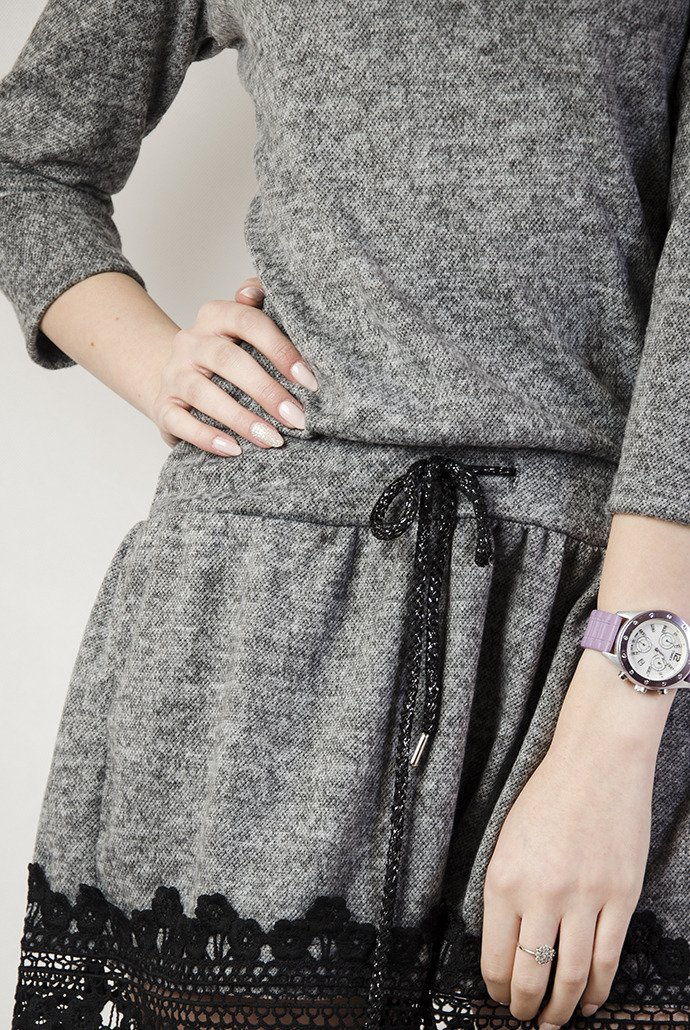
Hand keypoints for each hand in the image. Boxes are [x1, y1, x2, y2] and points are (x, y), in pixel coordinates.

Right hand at [150, 276, 317, 454]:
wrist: (179, 381)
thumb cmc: (228, 357)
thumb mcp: (245, 331)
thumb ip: (261, 308)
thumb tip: (254, 292)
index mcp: (216, 316)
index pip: (248, 321)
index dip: (280, 348)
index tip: (309, 380)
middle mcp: (191, 341)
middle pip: (228, 359)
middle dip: (267, 390)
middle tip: (297, 417)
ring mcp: (174, 374)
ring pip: (204, 394)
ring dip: (241, 419)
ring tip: (272, 439)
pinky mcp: (163, 407)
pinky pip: (181, 423)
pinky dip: (208, 437)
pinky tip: (234, 450)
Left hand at [480, 652, 655, 1027]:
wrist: (596, 763)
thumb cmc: (547, 796)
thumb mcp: (505, 840)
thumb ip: (503, 891)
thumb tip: (505, 942)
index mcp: (503, 878)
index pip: (494, 956)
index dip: (496, 988)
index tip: (498, 998)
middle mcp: (541, 894)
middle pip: (532, 975)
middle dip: (525, 1007)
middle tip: (525, 1019)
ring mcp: (585, 898)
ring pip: (571, 976)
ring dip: (562, 1009)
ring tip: (555, 1021)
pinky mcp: (619, 897)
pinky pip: (607, 958)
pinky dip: (597, 988)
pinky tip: (589, 1000)